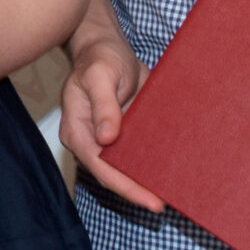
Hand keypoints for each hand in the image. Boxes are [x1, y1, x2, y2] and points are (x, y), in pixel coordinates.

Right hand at [59, 29, 162, 211]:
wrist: (107, 46)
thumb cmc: (100, 57)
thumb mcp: (101, 75)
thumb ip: (103, 105)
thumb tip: (107, 137)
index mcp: (77, 129)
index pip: (100, 166)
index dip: (125, 186)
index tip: (150, 199)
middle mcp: (89, 140)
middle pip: (111, 174)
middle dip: (136, 191)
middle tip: (165, 203)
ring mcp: (105, 139)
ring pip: (124, 168)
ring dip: (145, 181)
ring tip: (172, 194)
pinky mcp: (122, 134)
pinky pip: (135, 155)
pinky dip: (150, 164)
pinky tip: (171, 172)